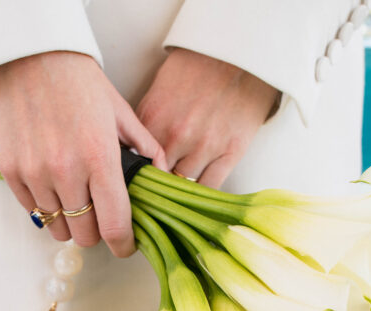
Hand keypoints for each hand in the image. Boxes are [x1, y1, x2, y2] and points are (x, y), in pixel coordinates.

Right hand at [0, 51, 166, 256]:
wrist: (29, 55)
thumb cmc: (77, 80)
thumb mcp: (121, 111)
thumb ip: (144, 148)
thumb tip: (161, 176)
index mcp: (99, 158)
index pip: (115, 225)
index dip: (124, 244)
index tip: (126, 245)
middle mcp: (65, 172)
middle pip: (85, 235)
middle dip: (97, 231)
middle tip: (101, 215)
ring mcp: (34, 174)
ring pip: (57, 227)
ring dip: (70, 220)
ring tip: (76, 198)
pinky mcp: (10, 171)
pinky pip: (33, 210)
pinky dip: (46, 206)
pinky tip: (55, 186)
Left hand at [136, 48, 279, 188]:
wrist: (239, 54)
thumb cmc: (198, 69)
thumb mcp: (159, 90)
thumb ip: (145, 123)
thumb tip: (132, 151)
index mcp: (154, 118)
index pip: (135, 162)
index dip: (135, 176)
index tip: (136, 185)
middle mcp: (177, 135)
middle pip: (157, 179)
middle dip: (155, 186)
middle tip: (155, 193)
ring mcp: (205, 145)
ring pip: (183, 186)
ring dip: (179, 190)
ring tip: (177, 192)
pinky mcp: (231, 151)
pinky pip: (210, 187)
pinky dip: (202, 194)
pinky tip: (197, 194)